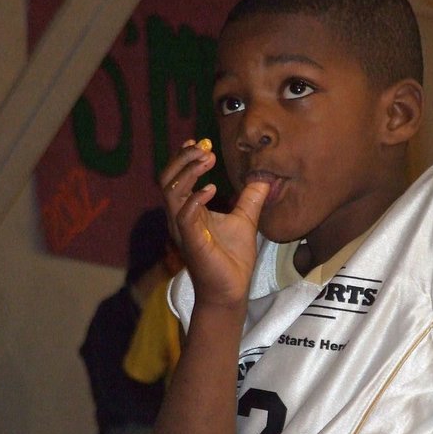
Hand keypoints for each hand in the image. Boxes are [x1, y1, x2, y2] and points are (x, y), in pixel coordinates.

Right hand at [160, 139, 269, 308]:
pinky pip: (184, 215)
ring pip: (171, 192)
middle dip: (183, 159)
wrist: (231, 291)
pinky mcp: (191, 242)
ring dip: (188, 172)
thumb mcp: (245, 220)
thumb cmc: (232, 260)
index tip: (200, 142)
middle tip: (204, 147)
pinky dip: (195, 198)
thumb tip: (264, 176)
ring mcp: (183, 229)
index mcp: (189, 211)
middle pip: (168, 179)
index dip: (184, 158)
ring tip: (207, 159)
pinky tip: (211, 188)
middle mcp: (180, 217)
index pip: (177, 178)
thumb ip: (250, 198)